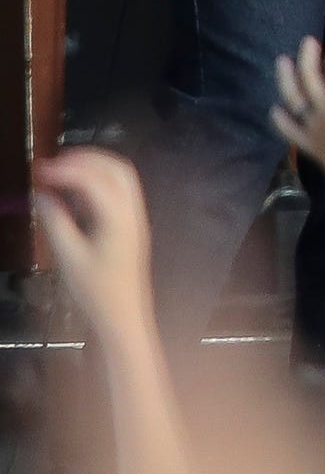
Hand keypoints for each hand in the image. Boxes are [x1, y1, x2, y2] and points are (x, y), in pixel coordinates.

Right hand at [36, 148, 156, 344]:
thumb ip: (54, 221)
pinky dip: (99, 182)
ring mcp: (135, 217)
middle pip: (116, 169)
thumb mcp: (68, 256)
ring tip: (62, 172)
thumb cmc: (95, 290)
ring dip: (94, 167)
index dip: (66, 169)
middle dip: (85, 159)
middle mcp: (132, 211)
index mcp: (118, 217)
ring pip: (121, 177)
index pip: (94, 180)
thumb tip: (40, 194)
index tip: (39, 170)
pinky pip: (120, 191)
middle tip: (53, 164)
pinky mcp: (131, 224)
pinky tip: (75, 192)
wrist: (122, 314)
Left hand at [270, 37, 324, 213]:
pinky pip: (290, 130)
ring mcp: (315, 129)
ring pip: (293, 99)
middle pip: (309, 77)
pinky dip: (281, 119)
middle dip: (308, 57)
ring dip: (286, 79)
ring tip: (282, 62)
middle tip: (309, 43)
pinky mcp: (311, 146)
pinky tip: (276, 109)